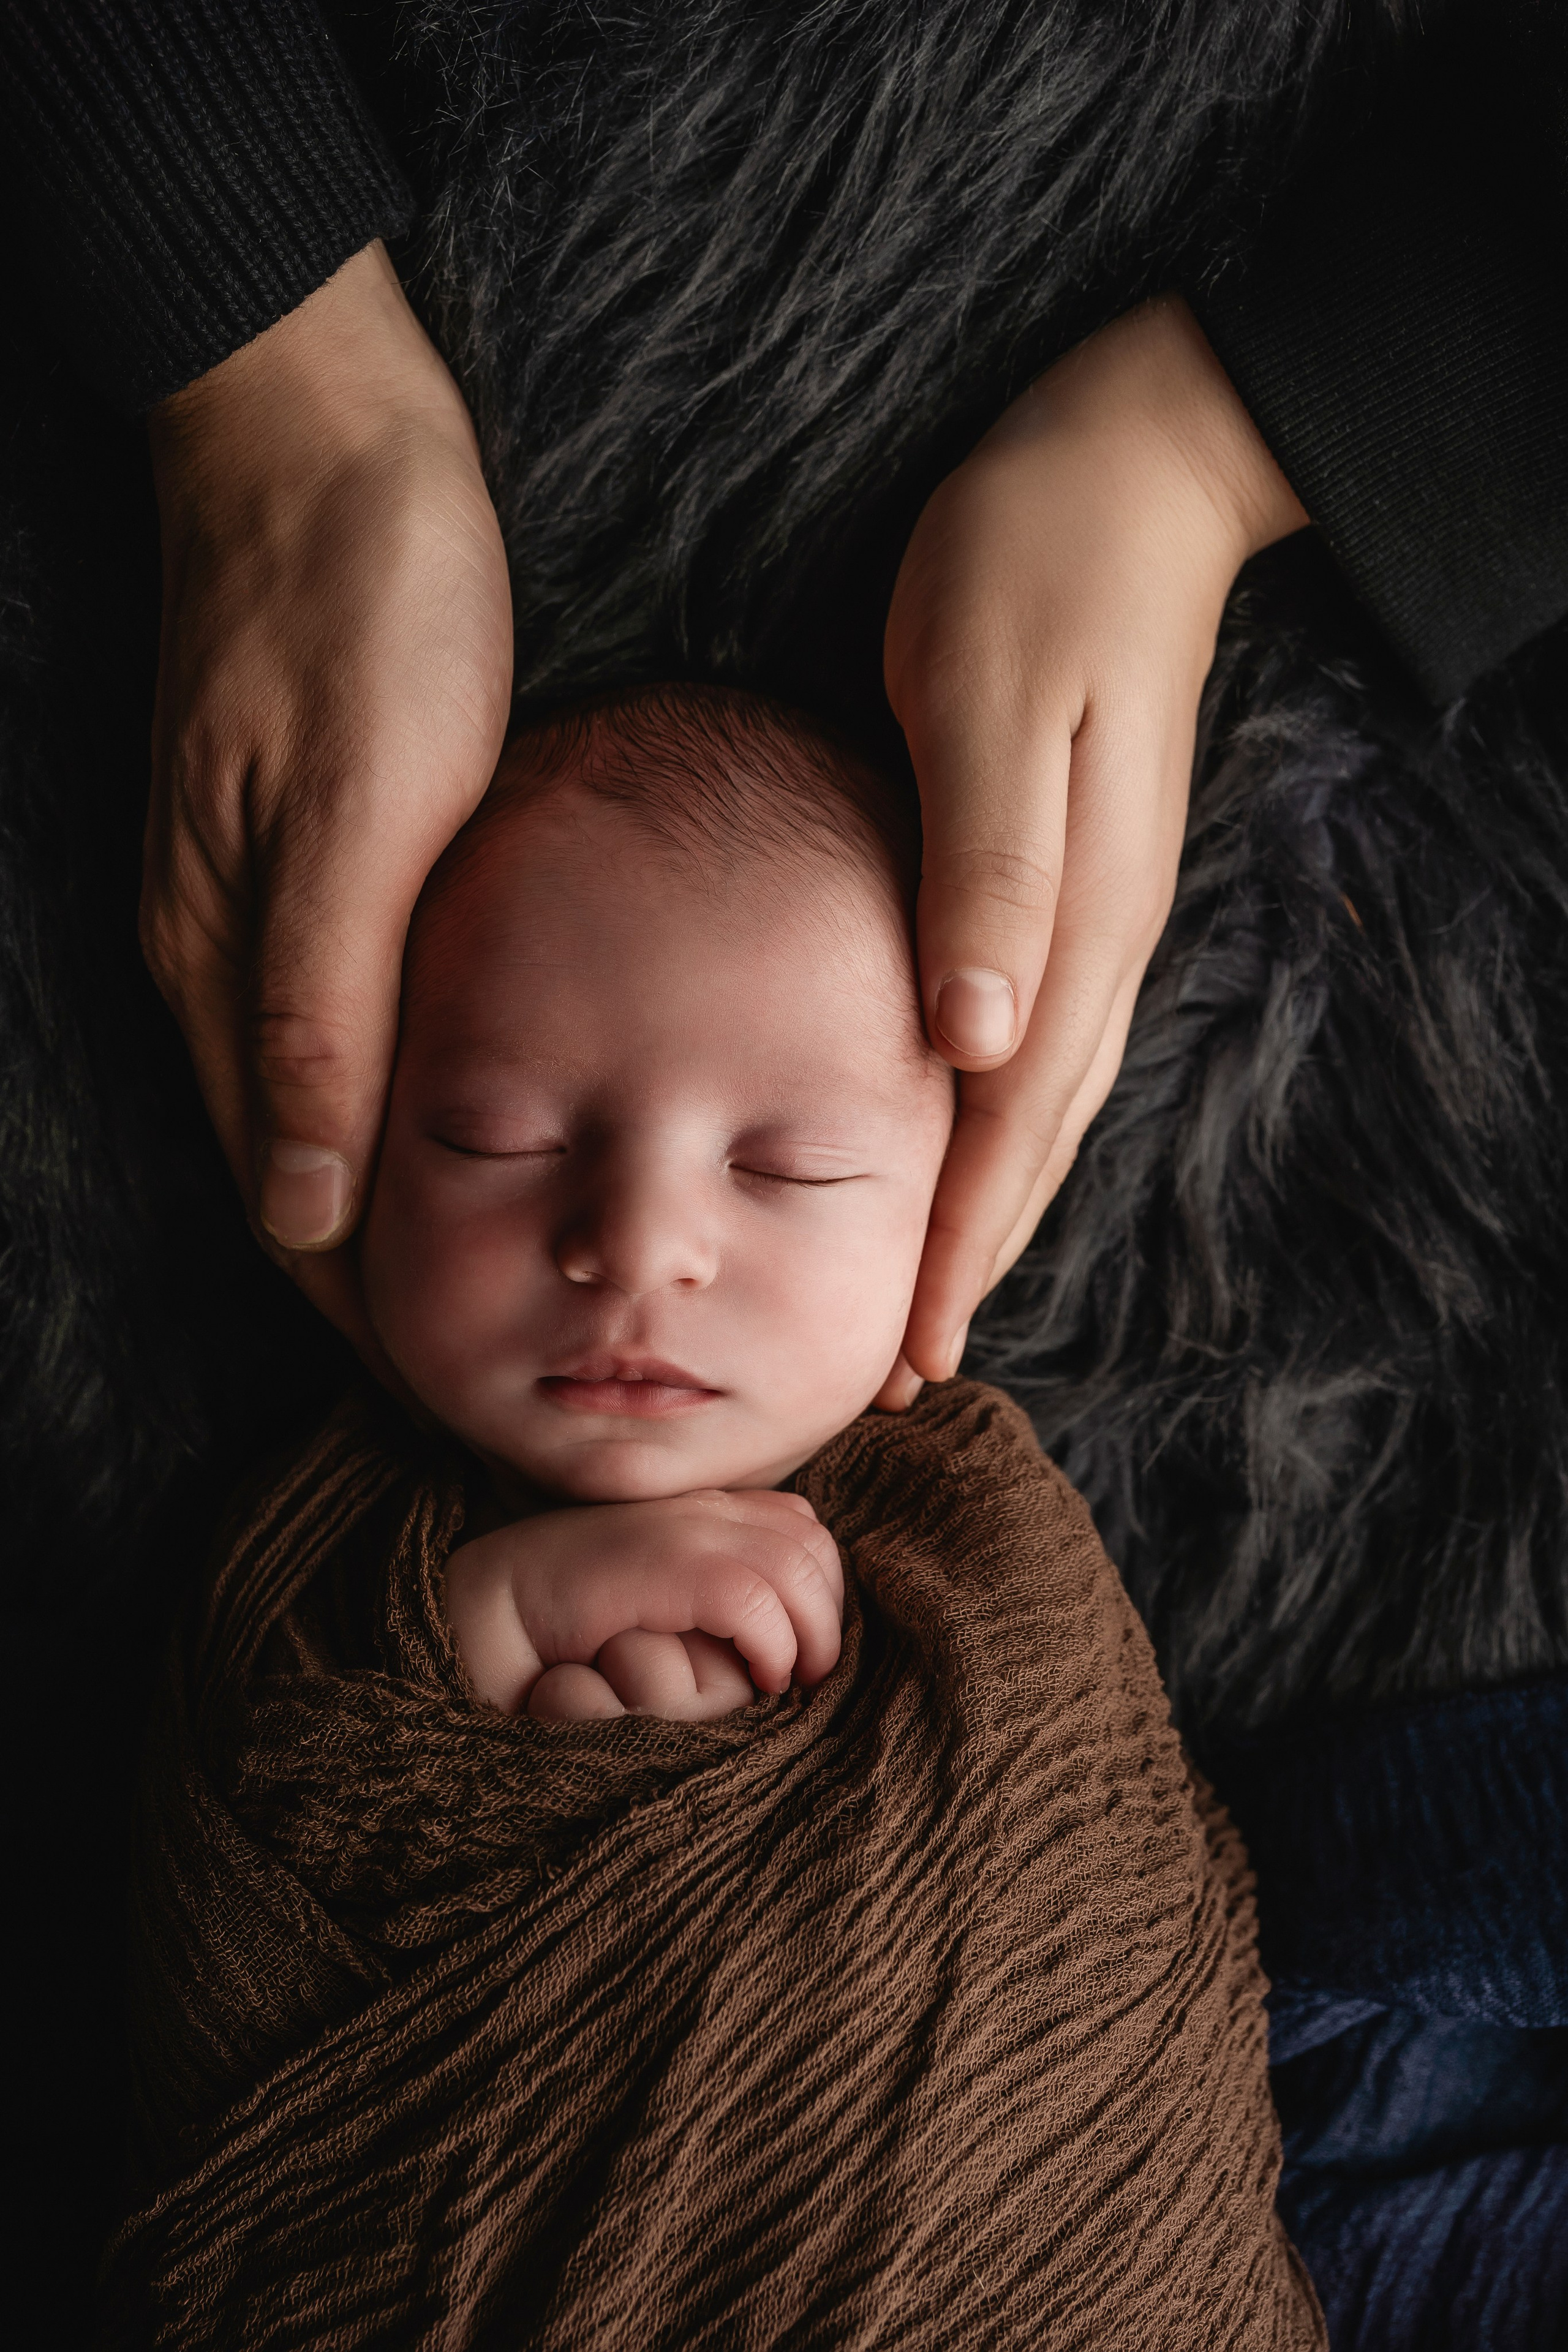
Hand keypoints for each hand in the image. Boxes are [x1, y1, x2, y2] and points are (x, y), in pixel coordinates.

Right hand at [141, 241, 512, 1358]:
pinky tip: (470, 1126)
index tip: (458, 1397)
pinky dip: (398, 1108)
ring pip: (315, 1111)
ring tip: (495, 1284)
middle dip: (379, 1288)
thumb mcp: (356, 808)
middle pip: (294, 1178)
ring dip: (389, 1209)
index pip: (287, 1200)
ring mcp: (247, 910)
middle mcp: (217, 957)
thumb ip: (324, 1006)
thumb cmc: (359, 604)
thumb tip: (307, 1203)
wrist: (323, 437)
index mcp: (223, 960)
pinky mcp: (296, 860)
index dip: (366, 1311)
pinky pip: (334, 1030)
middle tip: (498, 1370)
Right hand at [442, 1488, 843, 1717]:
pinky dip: (772, 1643)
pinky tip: (759, 1677)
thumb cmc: (577, 1621)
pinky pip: (752, 1600)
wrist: (491, 1607)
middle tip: (807, 1675)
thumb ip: (714, 1589)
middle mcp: (700, 1508)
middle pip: (811, 1547)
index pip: (802, 1531)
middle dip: (825, 1615)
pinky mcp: (661, 1564)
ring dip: (808, 1634)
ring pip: (795, 1568)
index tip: (804, 1651)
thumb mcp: (661, 1599)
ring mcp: (682, 1529)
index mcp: (702, 1507)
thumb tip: (786, 1628)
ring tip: (784, 1682)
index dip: (821, 1591)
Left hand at [881, 295, 1306, 1399]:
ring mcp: (1098, 911)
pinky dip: (998, 1118)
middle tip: (911, 1369)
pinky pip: (1036, 1038)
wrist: (1129, 468)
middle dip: (974, 1255)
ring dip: (990, 1202)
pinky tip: (964, 1139)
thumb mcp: (991, 698)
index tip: (911, 1351)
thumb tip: (972, 1043)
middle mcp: (1098, 936)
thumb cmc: (1032, 565)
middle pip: (1034, 1136)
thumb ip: (985, 871)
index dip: (961, 1242)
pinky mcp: (1075, 878)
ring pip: (1040, 1099)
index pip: (1009, 1119)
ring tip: (935, 1290)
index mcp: (1074, 914)